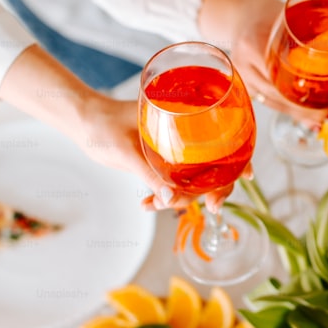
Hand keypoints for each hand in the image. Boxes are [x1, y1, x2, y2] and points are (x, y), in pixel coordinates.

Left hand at [0, 45, 231, 212]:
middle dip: (213, 188)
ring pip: (193, 177)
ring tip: (152, 205)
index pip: (224, 138)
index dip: (239, 157)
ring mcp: (173, 149)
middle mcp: (185, 135)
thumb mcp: (126, 150)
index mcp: (185, 120)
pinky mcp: (160, 160)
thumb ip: (149, 173)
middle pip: (214, 163)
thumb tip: (170, 199)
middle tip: (209, 207)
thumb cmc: (103, 124)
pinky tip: (145, 203)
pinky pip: (172, 181)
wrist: (83, 121)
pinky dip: (163, 195)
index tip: (245, 176)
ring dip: (180, 197)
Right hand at [199, 0, 324, 124]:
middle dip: (307, 109)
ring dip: (303, 115)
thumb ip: (313, 30)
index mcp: (253, 43)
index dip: (302, 95)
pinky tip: (312, 121)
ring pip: (276, 104)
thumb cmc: (270, 12)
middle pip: (277, 96)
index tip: (325, 101)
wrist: (242, 14)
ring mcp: (243, 78)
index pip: (278, 79)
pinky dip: (294, 113)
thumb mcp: (291, 15)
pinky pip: (272, 104)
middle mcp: (244, 64)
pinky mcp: (247, 86)